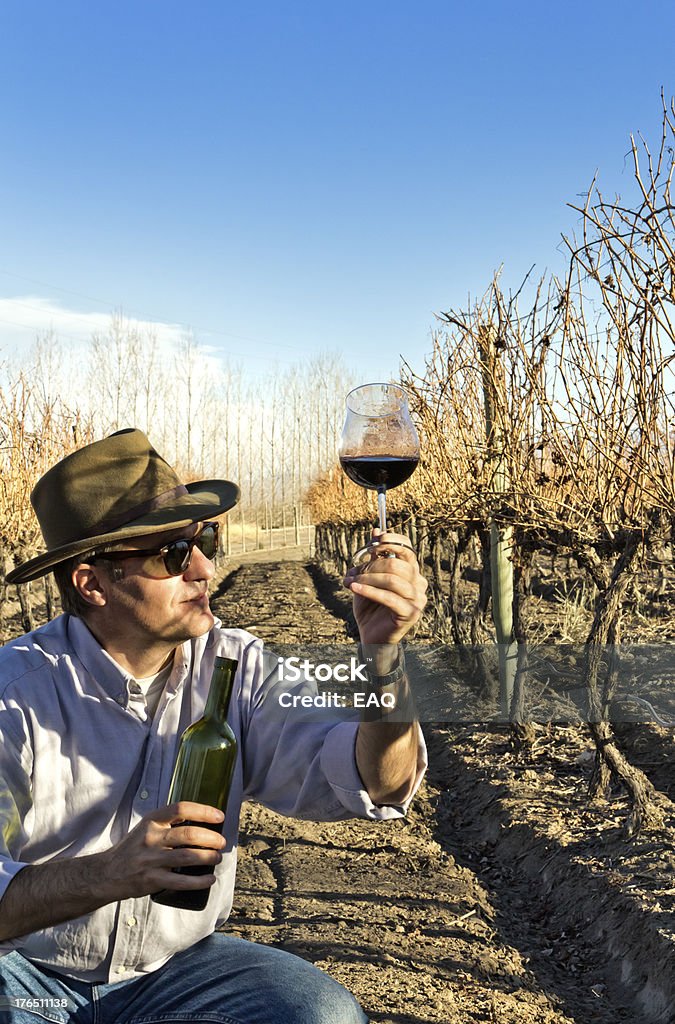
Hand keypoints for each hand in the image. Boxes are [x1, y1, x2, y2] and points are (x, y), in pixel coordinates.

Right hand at [100, 801, 225, 899]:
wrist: (107, 873)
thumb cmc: (132, 849)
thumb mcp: (146, 828)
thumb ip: (168, 824)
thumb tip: (201, 823)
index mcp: (151, 821)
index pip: (181, 809)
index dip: (203, 811)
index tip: (219, 816)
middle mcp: (151, 838)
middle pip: (189, 834)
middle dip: (211, 838)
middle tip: (221, 842)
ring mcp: (151, 860)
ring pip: (187, 857)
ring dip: (208, 857)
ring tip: (217, 857)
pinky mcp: (152, 880)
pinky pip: (181, 881)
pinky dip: (199, 881)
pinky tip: (209, 879)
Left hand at [343, 530, 427, 645]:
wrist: (372, 636)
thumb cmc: (370, 607)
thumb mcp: (368, 579)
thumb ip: (373, 557)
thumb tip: (376, 530)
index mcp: (412, 572)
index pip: (408, 549)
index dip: (392, 541)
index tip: (374, 542)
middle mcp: (419, 583)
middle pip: (396, 564)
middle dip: (370, 565)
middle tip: (354, 571)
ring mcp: (417, 599)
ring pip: (392, 579)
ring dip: (367, 578)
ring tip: (350, 582)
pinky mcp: (410, 613)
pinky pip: (389, 597)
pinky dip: (369, 591)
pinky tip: (354, 588)